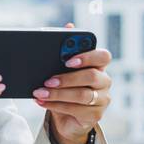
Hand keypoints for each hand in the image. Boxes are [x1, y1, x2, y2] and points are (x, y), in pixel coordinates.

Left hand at [33, 21, 111, 143]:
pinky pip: (76, 109)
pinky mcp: (95, 115)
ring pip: (82, 95)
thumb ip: (65, 50)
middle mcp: (104, 82)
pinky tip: (41, 102)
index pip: (103, 56)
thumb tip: (69, 25)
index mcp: (98, 66)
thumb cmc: (65, 89)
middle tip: (47, 80)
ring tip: (39, 92)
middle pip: (91, 76)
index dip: (88, 56)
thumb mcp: (62, 70)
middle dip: (67, 78)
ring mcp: (102, 100)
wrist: (66, 118)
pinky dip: (55, 105)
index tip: (68, 60)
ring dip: (58, 93)